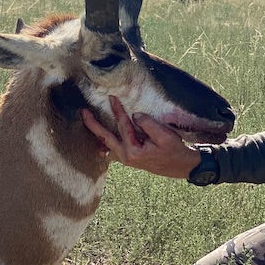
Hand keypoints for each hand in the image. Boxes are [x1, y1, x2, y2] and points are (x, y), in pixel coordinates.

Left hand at [81, 97, 200, 178]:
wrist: (181, 166)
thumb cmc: (174, 151)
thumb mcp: (165, 136)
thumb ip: (148, 124)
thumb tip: (135, 115)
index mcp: (134, 151)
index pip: (123, 127)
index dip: (117, 111)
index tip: (111, 98)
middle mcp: (126, 156)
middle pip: (105, 138)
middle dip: (93, 124)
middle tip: (83, 112)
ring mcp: (126, 158)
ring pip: (107, 143)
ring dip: (97, 131)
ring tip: (87, 119)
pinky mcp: (129, 158)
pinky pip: (113, 147)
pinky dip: (105, 139)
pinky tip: (100, 133)